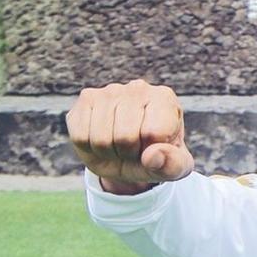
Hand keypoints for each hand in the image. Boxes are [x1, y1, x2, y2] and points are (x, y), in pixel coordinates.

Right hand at [66, 79, 193, 192]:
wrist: (131, 158)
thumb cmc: (158, 158)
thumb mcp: (175, 168)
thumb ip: (172, 165)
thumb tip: (151, 156)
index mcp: (165, 99)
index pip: (154, 133)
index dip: (152, 152)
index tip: (156, 148)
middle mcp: (138, 87)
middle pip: (125, 137)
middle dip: (129, 154)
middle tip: (135, 149)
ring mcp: (109, 90)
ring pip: (101, 139)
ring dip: (110, 152)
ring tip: (120, 146)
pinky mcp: (86, 99)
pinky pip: (80, 137)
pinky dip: (90, 148)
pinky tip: (103, 139)